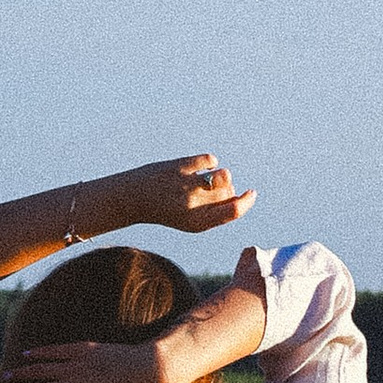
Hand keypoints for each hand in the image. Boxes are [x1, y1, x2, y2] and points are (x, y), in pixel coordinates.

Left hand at [118, 153, 256, 237]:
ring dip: (221, 175)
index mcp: (198, 223)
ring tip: (211, 176)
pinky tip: (203, 165)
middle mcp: (193, 205)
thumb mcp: (190, 219)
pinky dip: (210, 161)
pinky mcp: (179, 167)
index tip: (250, 193)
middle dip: (228, 188)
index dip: (247, 201)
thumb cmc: (166, 209)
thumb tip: (238, 191)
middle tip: (213, 188)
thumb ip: (215, 211)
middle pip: (229, 192)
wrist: (132, 198)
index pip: (234, 211)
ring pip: (223, 175)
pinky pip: (209, 159)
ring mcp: (186, 185)